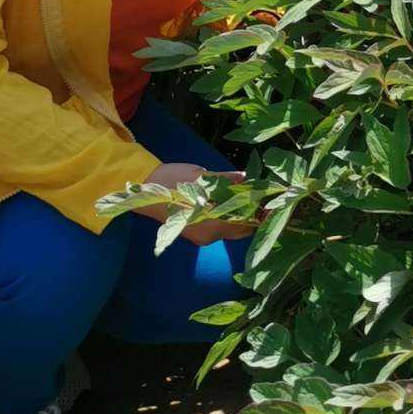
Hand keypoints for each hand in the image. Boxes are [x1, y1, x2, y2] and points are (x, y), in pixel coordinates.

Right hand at [137, 159, 251, 245]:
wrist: (143, 191)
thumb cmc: (171, 181)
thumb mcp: (200, 176)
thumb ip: (224, 179)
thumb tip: (244, 177)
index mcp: (210, 221)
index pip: (244, 223)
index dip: (258, 214)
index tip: (269, 203)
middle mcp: (207, 235)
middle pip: (238, 229)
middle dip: (251, 216)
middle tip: (261, 199)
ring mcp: (200, 236)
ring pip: (229, 229)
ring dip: (240, 216)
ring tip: (249, 198)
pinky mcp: (195, 233)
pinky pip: (218, 228)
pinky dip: (227, 217)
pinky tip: (232, 202)